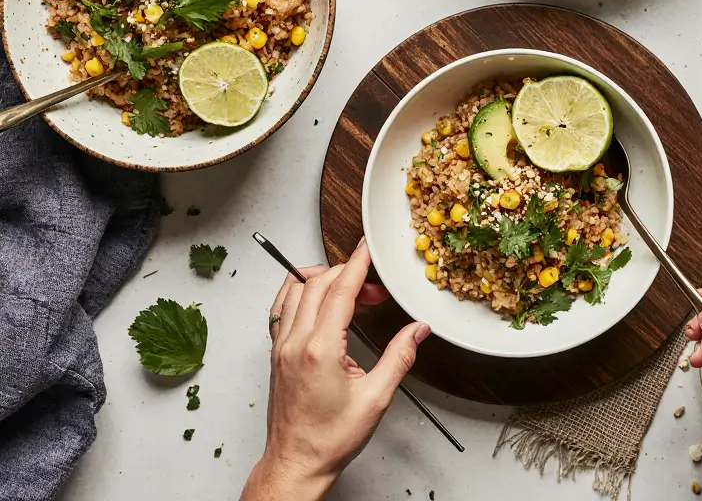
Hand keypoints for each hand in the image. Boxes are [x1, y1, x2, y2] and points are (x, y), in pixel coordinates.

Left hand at [242, 242, 430, 500]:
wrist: (297, 462)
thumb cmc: (329, 439)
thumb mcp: (376, 398)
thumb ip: (399, 357)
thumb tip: (417, 330)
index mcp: (320, 350)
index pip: (339, 290)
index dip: (357, 264)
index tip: (367, 248)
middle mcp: (295, 342)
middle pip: (318, 283)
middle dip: (349, 274)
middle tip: (374, 289)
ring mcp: (280, 346)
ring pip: (295, 289)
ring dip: (322, 279)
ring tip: (348, 292)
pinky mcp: (275, 352)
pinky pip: (282, 306)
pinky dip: (300, 292)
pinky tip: (318, 301)